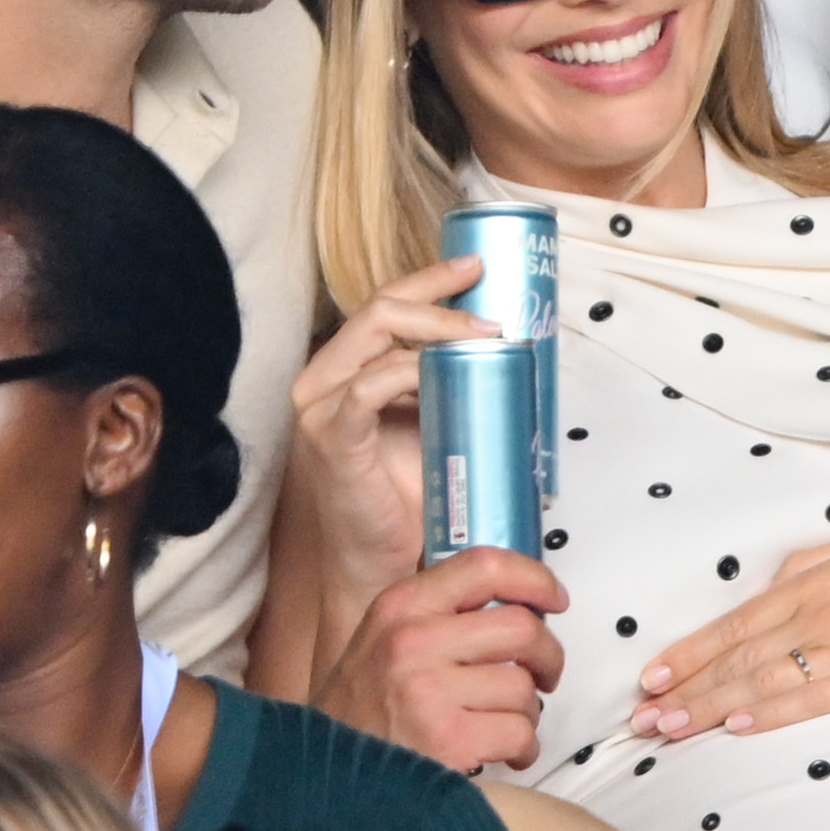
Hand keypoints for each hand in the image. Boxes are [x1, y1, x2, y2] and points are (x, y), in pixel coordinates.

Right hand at [289, 254, 494, 598]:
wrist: (383, 563)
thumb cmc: (406, 499)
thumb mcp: (432, 424)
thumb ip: (448, 385)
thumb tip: (508, 352)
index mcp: (349, 369)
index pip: (387, 303)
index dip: (431, 279)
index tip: (476, 267)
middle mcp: (325, 377)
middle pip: (380, 305)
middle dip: (439, 293)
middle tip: (491, 310)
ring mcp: (321, 404)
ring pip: (374, 330)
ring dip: (437, 328)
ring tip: (484, 338)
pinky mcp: (330, 435)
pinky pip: (368, 385)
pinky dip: (408, 370)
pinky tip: (441, 372)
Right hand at [313, 546, 567, 770]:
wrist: (326, 776)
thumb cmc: (361, 710)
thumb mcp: (382, 638)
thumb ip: (437, 614)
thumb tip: (516, 604)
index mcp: (401, 606)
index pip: (485, 566)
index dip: (534, 579)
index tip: (554, 599)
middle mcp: (413, 640)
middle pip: (521, 627)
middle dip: (547, 656)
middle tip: (543, 675)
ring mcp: (429, 691)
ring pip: (523, 687)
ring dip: (528, 712)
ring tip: (505, 724)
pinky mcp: (447, 740)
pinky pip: (519, 732)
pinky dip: (523, 747)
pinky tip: (505, 753)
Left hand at [629, 534, 829, 739]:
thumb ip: (811, 568)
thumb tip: (770, 587)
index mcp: (813, 584)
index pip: (735, 624)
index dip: (689, 652)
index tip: (652, 676)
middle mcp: (820, 616)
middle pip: (738, 658)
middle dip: (686, 688)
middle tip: (644, 716)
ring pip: (764, 682)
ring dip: (712, 708)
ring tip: (672, 730)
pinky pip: (812, 701)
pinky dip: (770, 715)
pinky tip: (736, 728)